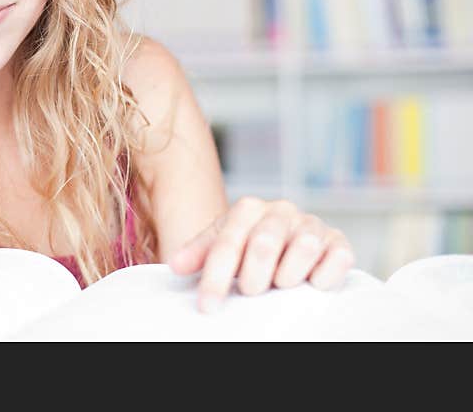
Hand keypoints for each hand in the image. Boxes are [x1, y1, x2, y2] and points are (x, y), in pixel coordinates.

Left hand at [169, 197, 355, 313]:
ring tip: (279, 284)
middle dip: (253, 277)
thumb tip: (176, 265)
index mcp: (248, 208)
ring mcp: (311, 225)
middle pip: (264, 244)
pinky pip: (338, 257)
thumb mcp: (220, 245)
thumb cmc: (248, 245)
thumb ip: (198, 254)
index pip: (227, 244)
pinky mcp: (338, 241)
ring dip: (288, 274)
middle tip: (249, 292)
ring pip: (304, 246)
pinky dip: (324, 274)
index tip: (208, 306)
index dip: (215, 278)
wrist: (286, 238)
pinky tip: (312, 283)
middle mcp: (281, 211)